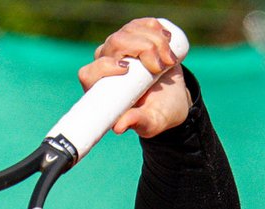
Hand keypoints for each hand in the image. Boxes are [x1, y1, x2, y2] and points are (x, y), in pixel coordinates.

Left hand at [78, 18, 191, 138]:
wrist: (174, 98)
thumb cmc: (158, 113)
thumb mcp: (150, 122)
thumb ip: (136, 122)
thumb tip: (118, 127)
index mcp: (101, 90)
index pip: (89, 73)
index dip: (104, 66)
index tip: (126, 69)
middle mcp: (105, 65)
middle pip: (114, 44)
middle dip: (142, 50)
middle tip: (161, 66)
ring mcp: (119, 48)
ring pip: (129, 31)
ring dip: (155, 41)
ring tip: (169, 61)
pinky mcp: (134, 36)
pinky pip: (142, 24)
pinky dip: (157, 30)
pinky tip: (167, 41)